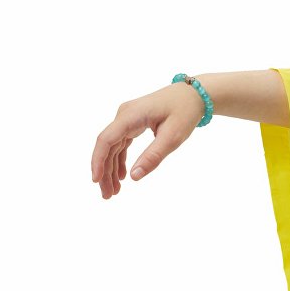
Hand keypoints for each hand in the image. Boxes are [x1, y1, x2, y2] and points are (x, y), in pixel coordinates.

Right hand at [92, 81, 203, 198]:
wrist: (193, 95)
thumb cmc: (185, 112)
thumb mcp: (173, 138)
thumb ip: (153, 156)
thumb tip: (134, 177)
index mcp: (131, 116)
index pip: (107, 140)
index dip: (98, 161)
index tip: (96, 180)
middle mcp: (124, 115)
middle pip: (107, 146)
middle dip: (104, 171)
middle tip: (107, 195)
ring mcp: (127, 118)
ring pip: (112, 147)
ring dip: (111, 169)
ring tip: (114, 191)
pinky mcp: (133, 123)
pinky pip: (121, 143)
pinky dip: (120, 160)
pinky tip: (122, 176)